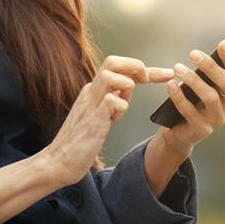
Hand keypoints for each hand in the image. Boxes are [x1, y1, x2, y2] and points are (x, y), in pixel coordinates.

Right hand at [42, 55, 173, 186]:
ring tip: (124, 104)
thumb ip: (108, 102)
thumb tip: (123, 92)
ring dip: (126, 86)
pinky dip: (121, 106)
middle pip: (112, 62)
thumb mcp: (98, 115)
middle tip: (147, 79)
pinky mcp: (92, 120)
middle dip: (135, 65)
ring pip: (110, 75)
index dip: (145, 68)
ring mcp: (90, 104)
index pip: (118, 68)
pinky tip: (115, 120)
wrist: (58, 162)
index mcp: (93, 91)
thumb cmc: (79, 143)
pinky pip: (111, 100)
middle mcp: (90, 92)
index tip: (166, 73)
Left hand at [159, 40, 224, 151]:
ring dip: (193, 80)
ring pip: (210, 97)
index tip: (223, 43)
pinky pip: (190, 111)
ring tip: (178, 68)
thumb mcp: (210, 84)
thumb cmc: (196, 102)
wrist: (180, 131)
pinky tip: (171, 84)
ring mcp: (217, 120)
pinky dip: (180, 97)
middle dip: (211, 67)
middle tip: (193, 53)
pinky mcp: (201, 130)